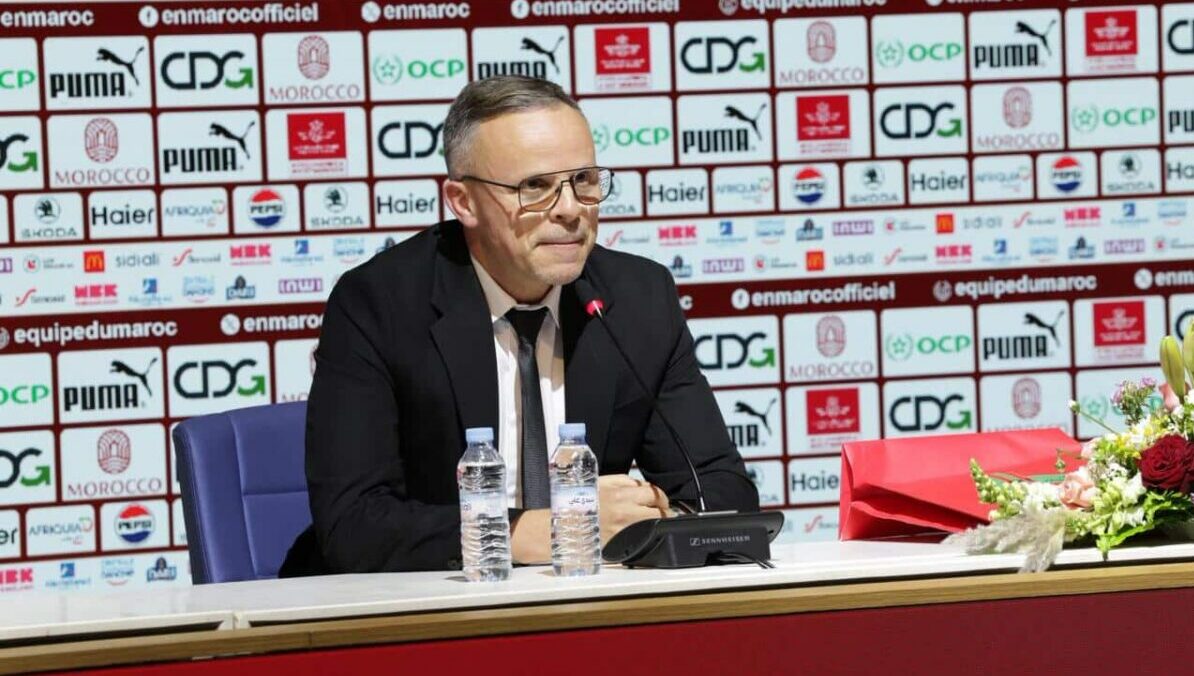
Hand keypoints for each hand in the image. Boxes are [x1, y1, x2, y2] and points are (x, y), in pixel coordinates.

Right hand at [510, 475, 670, 563]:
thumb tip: (638, 487)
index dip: (656, 494)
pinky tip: (647, 534)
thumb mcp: (598, 485)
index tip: (657, 498)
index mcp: (618, 489)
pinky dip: (649, 534)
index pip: (649, 488)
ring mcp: (626, 524)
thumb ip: (620, 484)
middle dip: (663, 506)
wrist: (561, 528)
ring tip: (660, 522)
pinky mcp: (624, 540)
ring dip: (660, 520)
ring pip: (657, 520)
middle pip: (658, 503)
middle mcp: (624, 505)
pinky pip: (646, 536)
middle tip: (664, 509)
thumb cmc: (575, 507)